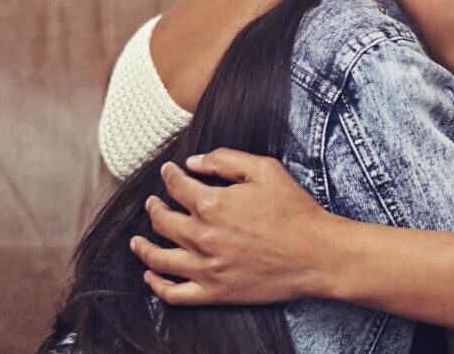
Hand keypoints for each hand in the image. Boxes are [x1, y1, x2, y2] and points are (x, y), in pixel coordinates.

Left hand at [131, 150, 338, 305]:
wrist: (316, 254)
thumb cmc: (295, 210)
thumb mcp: (266, 169)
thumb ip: (226, 159)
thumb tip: (193, 162)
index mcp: (212, 204)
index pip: (176, 186)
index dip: (169, 176)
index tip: (168, 171)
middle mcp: (201, 236)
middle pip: (162, 221)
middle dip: (153, 207)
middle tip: (152, 203)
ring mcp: (205, 267)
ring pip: (158, 257)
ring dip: (143, 247)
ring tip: (137, 241)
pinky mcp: (214, 293)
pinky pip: (173, 293)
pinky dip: (156, 284)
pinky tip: (152, 274)